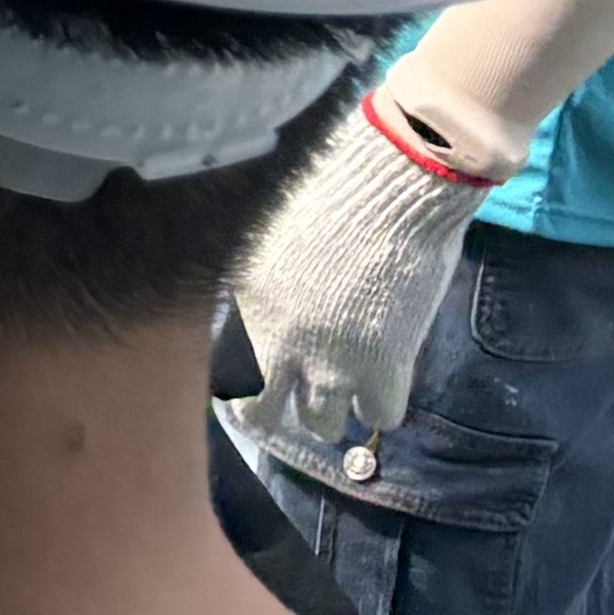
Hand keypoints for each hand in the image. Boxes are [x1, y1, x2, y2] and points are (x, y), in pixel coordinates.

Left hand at [226, 88, 507, 478]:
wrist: (384, 191)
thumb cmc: (325, 195)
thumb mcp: (263, 240)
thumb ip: (255, 286)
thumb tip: (258, 308)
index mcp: (246, 311)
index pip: (228, 376)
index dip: (241, 391)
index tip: (248, 394)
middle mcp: (281, 344)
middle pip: (267, 416)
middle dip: (281, 412)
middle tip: (298, 402)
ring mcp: (332, 361)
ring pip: (324, 423)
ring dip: (334, 411)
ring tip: (343, 396)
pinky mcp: (385, 366)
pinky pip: (384, 414)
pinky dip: (384, 405)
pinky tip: (384, 386)